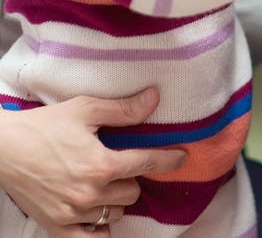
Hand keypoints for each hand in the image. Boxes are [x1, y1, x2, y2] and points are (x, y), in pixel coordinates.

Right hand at [0, 87, 185, 236]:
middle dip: (131, 177)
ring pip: (115, 214)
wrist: (5, 148)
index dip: (168, 159)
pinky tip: (97, 213)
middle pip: (132, 192)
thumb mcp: (84, 109)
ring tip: (103, 183)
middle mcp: (90, 193)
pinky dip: (99, 227)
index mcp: (100, 163)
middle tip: (119, 163)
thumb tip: (153, 100)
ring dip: (116, 200)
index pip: (146, 163)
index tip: (181, 157)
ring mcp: (75, 214)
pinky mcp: (59, 227)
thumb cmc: (45, 125)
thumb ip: (122, 109)